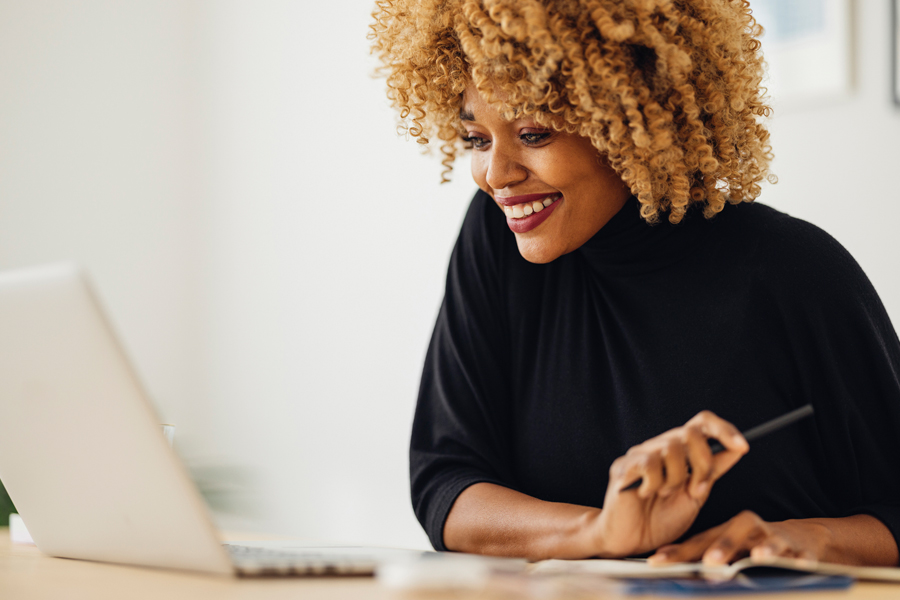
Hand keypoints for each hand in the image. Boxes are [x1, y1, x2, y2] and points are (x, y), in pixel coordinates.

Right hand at [591, 410, 748, 556]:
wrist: (631, 541)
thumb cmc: (660, 520)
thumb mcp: (695, 496)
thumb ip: (712, 472)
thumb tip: (737, 450)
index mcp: (678, 451)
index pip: (702, 423)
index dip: (724, 430)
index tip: (742, 447)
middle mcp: (659, 446)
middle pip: (691, 432)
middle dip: (703, 463)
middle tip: (696, 490)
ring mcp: (640, 453)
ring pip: (672, 448)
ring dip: (676, 478)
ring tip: (664, 494)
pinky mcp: (624, 465)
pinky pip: (650, 463)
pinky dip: (655, 483)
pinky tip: (646, 494)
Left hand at [648, 511, 829, 564]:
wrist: (800, 537)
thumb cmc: (751, 544)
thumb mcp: (724, 545)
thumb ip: (696, 553)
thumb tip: (660, 559)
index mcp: (726, 530)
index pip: (699, 542)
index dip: (679, 552)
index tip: (656, 562)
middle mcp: (749, 530)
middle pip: (734, 534)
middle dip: (722, 547)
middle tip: (710, 561)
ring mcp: (775, 539)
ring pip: (769, 542)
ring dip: (765, 549)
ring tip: (758, 557)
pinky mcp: (800, 549)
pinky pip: (802, 554)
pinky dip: (802, 559)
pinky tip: (803, 564)